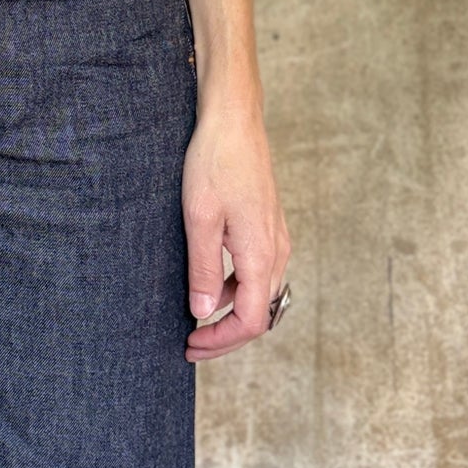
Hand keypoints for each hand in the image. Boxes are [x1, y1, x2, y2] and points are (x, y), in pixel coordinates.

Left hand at [181, 96, 292, 361]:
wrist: (234, 121)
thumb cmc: (214, 163)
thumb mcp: (199, 218)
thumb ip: (203, 269)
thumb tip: (202, 313)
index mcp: (261, 254)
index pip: (250, 320)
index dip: (221, 341)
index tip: (191, 346)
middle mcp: (276, 251)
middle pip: (259, 314)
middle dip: (226, 335)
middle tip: (191, 345)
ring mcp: (276, 238)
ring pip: (260, 294)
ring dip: (231, 313)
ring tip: (196, 320)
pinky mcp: (269, 227)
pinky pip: (259, 272)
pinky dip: (236, 289)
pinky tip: (209, 285)